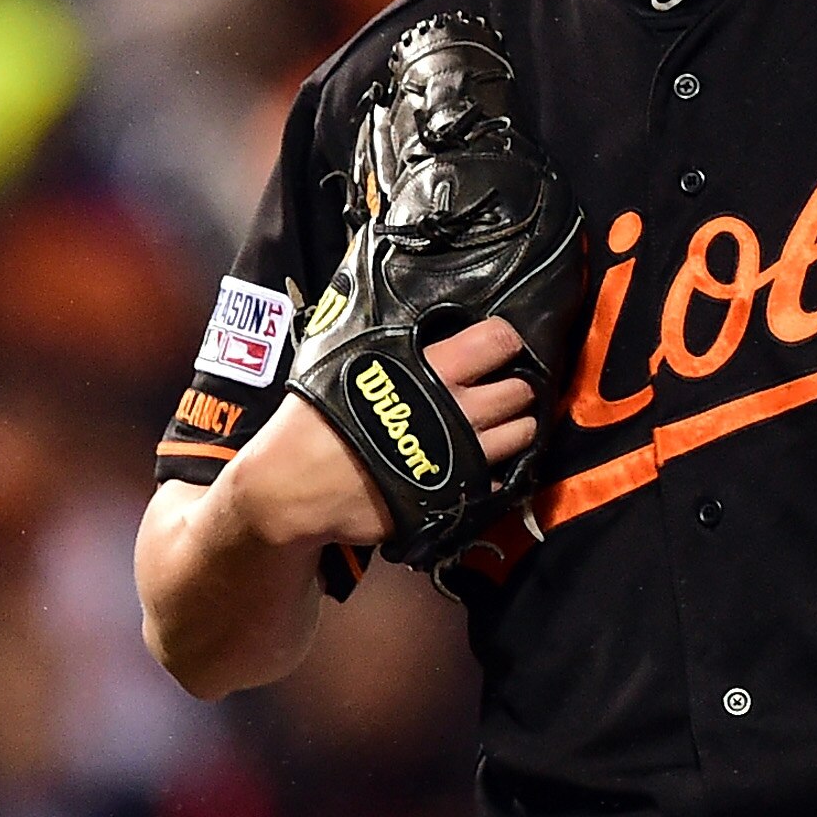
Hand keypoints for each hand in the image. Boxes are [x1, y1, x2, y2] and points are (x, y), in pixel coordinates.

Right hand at [224, 319, 537, 548]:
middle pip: (520, 390)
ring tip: (497, 425)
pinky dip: (496, 470)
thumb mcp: (344, 361)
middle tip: (498, 388)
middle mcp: (459, 411)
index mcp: (433, 371)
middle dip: (516, 386)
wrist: (294, 490)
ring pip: (522, 435)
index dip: (504, 340)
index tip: (497, 346)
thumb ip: (389, 346)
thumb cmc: (312, 421)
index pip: (498, 340)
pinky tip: (477, 463)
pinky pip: (499, 479)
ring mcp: (463, 458)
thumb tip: (410, 320)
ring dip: (516, 426)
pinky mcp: (457, 496)